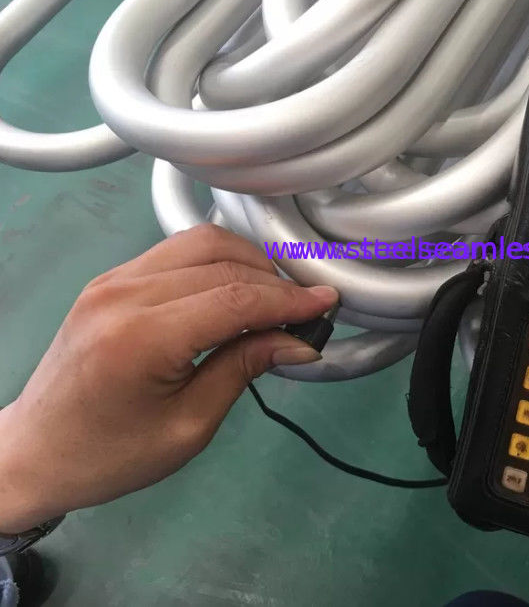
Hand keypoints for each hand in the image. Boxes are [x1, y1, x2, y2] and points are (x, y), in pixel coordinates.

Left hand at [0, 224, 336, 532]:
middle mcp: (123, 294)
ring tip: (276, 297)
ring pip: (200, 242)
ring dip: (248, 262)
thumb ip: (242, 369)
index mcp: (140, 338)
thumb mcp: (188, 426)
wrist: (34, 453)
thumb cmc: (110, 455)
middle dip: (274, 282)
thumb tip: (299, 341)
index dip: (288, 301)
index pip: (234, 299)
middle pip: (221, 262)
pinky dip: (217, 262)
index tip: (326, 304)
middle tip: (307, 310)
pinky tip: (237, 289)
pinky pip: (176, 251)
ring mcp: (112, 280)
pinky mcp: (110, 279)